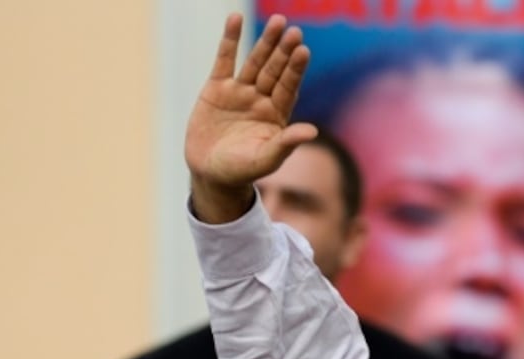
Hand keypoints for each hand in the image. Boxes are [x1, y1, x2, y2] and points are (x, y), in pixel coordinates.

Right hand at [185, 13, 317, 222]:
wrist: (210, 174)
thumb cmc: (242, 170)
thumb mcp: (265, 159)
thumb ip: (286, 143)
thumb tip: (313, 132)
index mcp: (277, 114)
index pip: (288, 87)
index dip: (295, 70)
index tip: (303, 51)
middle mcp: (261, 99)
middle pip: (275, 70)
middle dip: (284, 52)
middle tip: (295, 31)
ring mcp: (240, 91)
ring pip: (255, 62)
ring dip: (266, 42)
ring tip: (278, 22)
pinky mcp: (216, 88)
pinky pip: (224, 59)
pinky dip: (229, 40)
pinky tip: (234, 18)